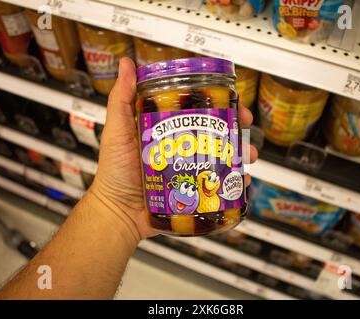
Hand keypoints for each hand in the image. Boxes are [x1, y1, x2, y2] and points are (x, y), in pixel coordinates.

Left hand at [89, 57, 257, 239]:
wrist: (117, 212)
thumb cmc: (113, 171)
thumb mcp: (117, 130)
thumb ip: (122, 99)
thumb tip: (127, 64)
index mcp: (166, 130)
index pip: (195, 110)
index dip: (216, 104)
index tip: (231, 101)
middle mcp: (180, 148)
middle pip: (214, 133)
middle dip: (235, 130)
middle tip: (244, 130)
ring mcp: (188, 169)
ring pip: (220, 158)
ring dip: (239, 155)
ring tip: (246, 156)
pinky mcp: (192, 190)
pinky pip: (217, 185)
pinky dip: (232, 182)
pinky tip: (240, 182)